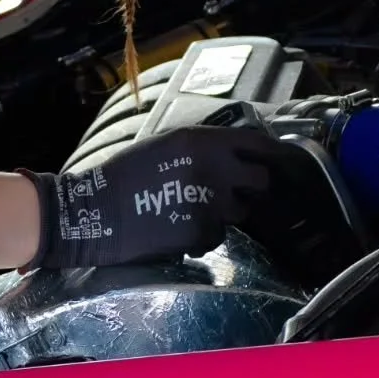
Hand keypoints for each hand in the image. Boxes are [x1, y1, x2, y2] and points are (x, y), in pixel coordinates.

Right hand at [22, 125, 272, 269]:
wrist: (96, 213)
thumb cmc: (126, 175)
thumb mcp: (166, 145)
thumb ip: (203, 148)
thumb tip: (234, 155)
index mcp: (203, 141)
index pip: (257, 143)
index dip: (273, 152)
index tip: (282, 159)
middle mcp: (214, 169)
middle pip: (260, 182)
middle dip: (252, 189)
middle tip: (236, 192)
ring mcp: (211, 203)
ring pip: (239, 212)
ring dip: (224, 213)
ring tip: (192, 210)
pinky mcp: (202, 233)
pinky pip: (217, 236)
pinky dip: (204, 235)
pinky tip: (178, 229)